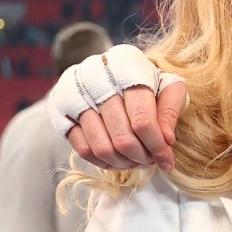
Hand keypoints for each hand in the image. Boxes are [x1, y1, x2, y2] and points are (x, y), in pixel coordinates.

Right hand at [49, 45, 186, 170]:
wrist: (108, 68)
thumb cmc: (144, 78)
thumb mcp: (166, 84)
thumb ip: (170, 110)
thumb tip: (166, 140)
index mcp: (126, 68)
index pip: (143, 120)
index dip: (157, 146)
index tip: (167, 160)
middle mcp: (95, 80)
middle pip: (122, 138)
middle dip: (142, 157)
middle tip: (153, 161)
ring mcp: (74, 96)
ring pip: (102, 148)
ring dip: (124, 163)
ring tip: (138, 161)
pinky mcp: (61, 112)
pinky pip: (83, 149)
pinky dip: (104, 162)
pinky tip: (120, 160)